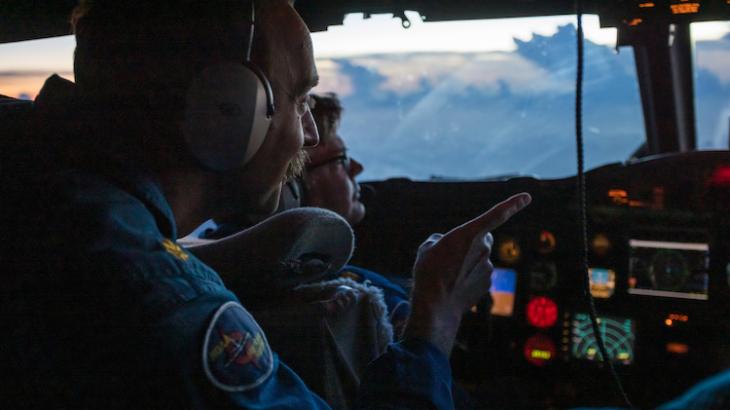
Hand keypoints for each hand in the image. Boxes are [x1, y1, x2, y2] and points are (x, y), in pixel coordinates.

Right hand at [404, 193, 531, 355]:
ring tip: (449, 274)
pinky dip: (470, 277)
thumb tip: (446, 244)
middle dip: (474, 242)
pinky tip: (456, 285)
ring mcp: (488, 267)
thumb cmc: (429, 273)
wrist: (435, 305)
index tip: (527, 197)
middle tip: (453, 253)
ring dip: (468, 262)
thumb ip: (442, 240)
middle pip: (484, 238)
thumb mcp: (427, 248)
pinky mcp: (488, 283)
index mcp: (469, 234)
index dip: (513, 204)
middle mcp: (483, 248)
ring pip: (480, 258)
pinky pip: (480, 274)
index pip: (496, 215)